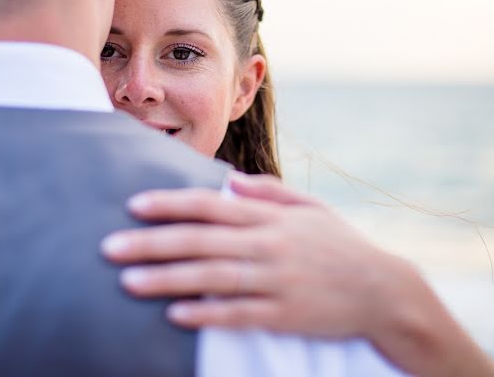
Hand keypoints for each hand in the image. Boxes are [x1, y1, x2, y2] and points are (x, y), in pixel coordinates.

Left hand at [101, 173, 493, 376]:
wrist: (384, 292)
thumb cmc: (340, 246)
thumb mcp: (310, 208)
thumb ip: (268, 192)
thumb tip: (228, 179)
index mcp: (270, 217)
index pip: (210, 204)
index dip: (170, 204)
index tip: (133, 205)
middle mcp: (269, 245)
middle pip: (201, 241)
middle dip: (151, 243)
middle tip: (109, 247)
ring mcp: (277, 281)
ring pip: (212, 278)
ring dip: (167, 280)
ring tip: (127, 283)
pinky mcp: (285, 315)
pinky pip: (239, 314)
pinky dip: (206, 313)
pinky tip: (175, 315)